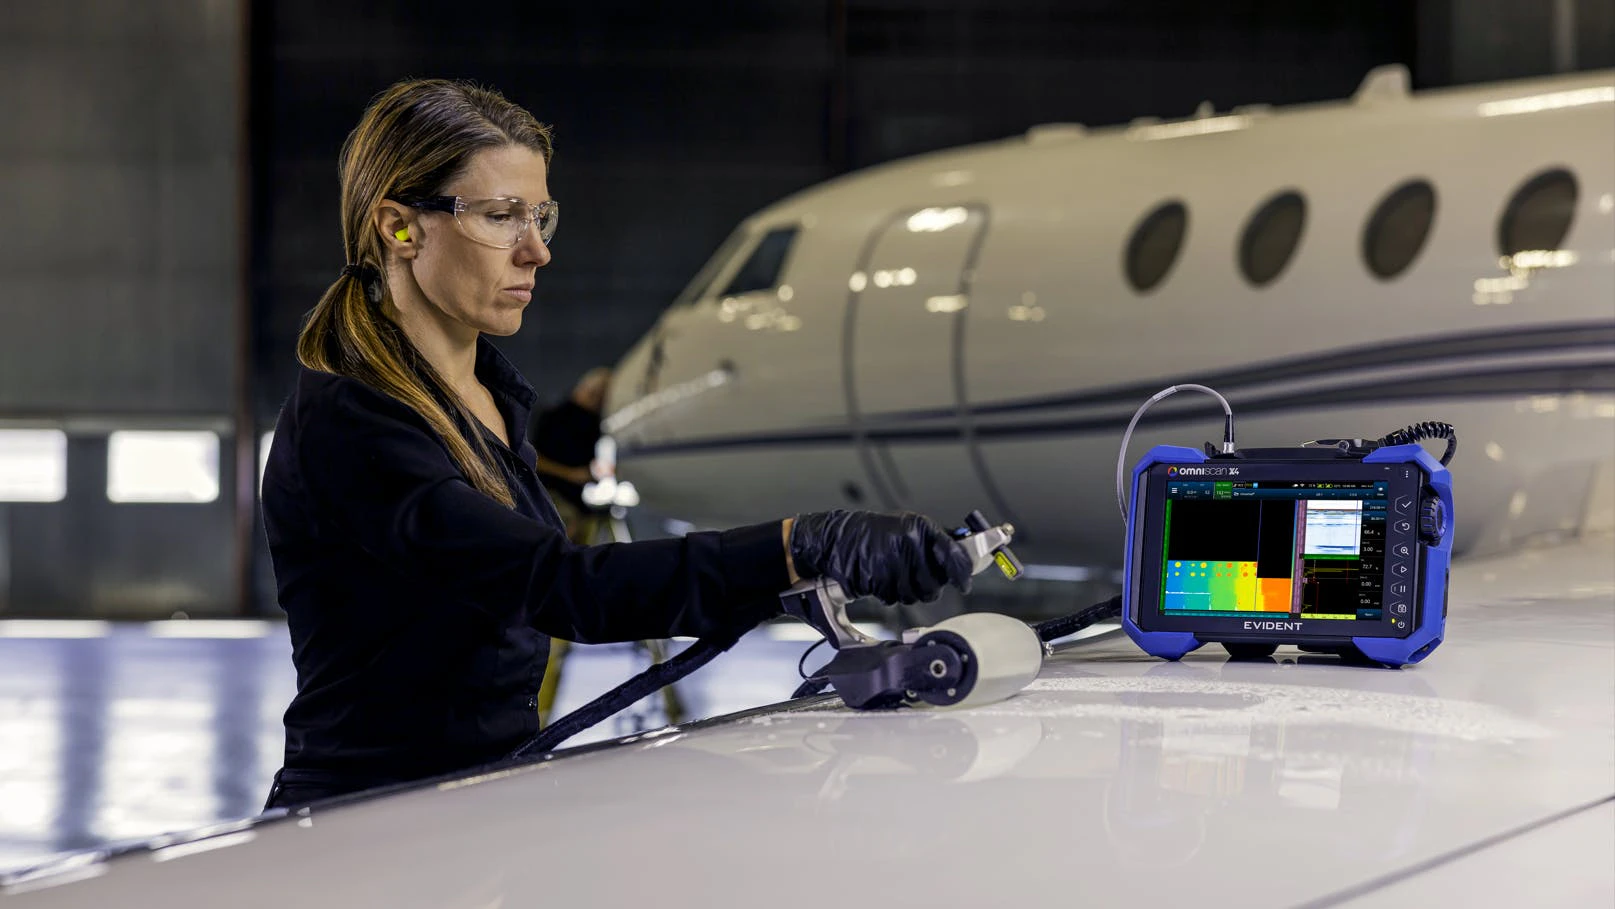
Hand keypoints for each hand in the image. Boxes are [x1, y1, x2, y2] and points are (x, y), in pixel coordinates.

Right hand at [788, 510, 973, 604]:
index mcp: (920, 528)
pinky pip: (894, 597)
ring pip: (915, 595)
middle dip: (926, 586)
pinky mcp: (876, 579)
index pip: (954, 555)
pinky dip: (887, 593)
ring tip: (891, 572)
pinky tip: (878, 577)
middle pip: (935, 585)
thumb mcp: (908, 528)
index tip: (965, 583)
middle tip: (912, 574)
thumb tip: (964, 561)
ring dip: (905, 590)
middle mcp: (909, 543)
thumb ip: (936, 544)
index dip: (962, 573)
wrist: (835, 539)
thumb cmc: (873, 535)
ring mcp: (892, 562)